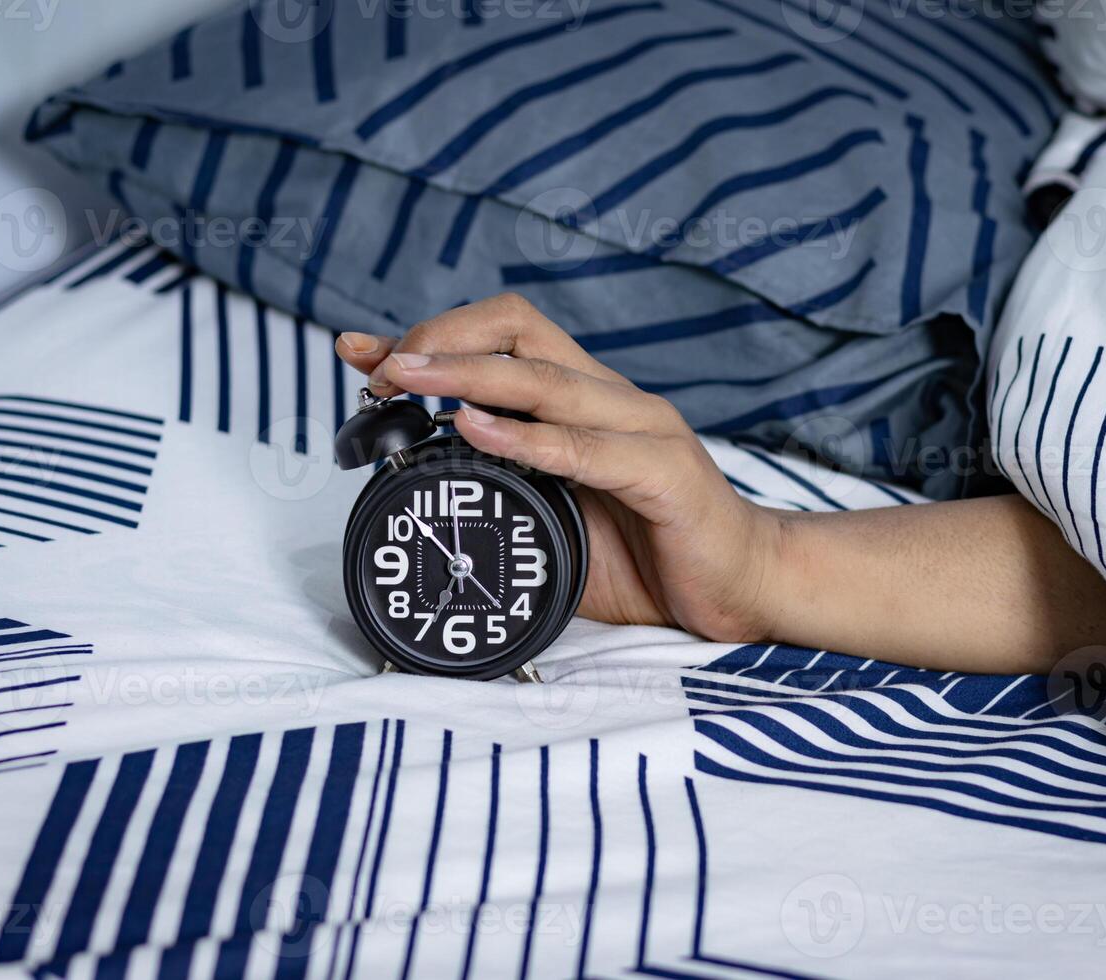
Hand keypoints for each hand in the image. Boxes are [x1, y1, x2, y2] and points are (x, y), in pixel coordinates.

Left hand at [334, 293, 781, 641]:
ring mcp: (644, 429)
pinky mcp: (666, 473)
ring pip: (544, 379)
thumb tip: (428, 497)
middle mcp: (613, 399)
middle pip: (518, 330)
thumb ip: (509, 496)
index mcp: (587, 402)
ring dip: (463, 373)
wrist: (744, 589)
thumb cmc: (655, 556)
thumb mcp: (561, 522)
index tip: (362, 352)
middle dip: (438, 337)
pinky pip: (586, 447)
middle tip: (378, 367)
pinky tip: (473, 430)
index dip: (432, 334)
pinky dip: (524, 436)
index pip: (504, 337)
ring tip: (402, 378)